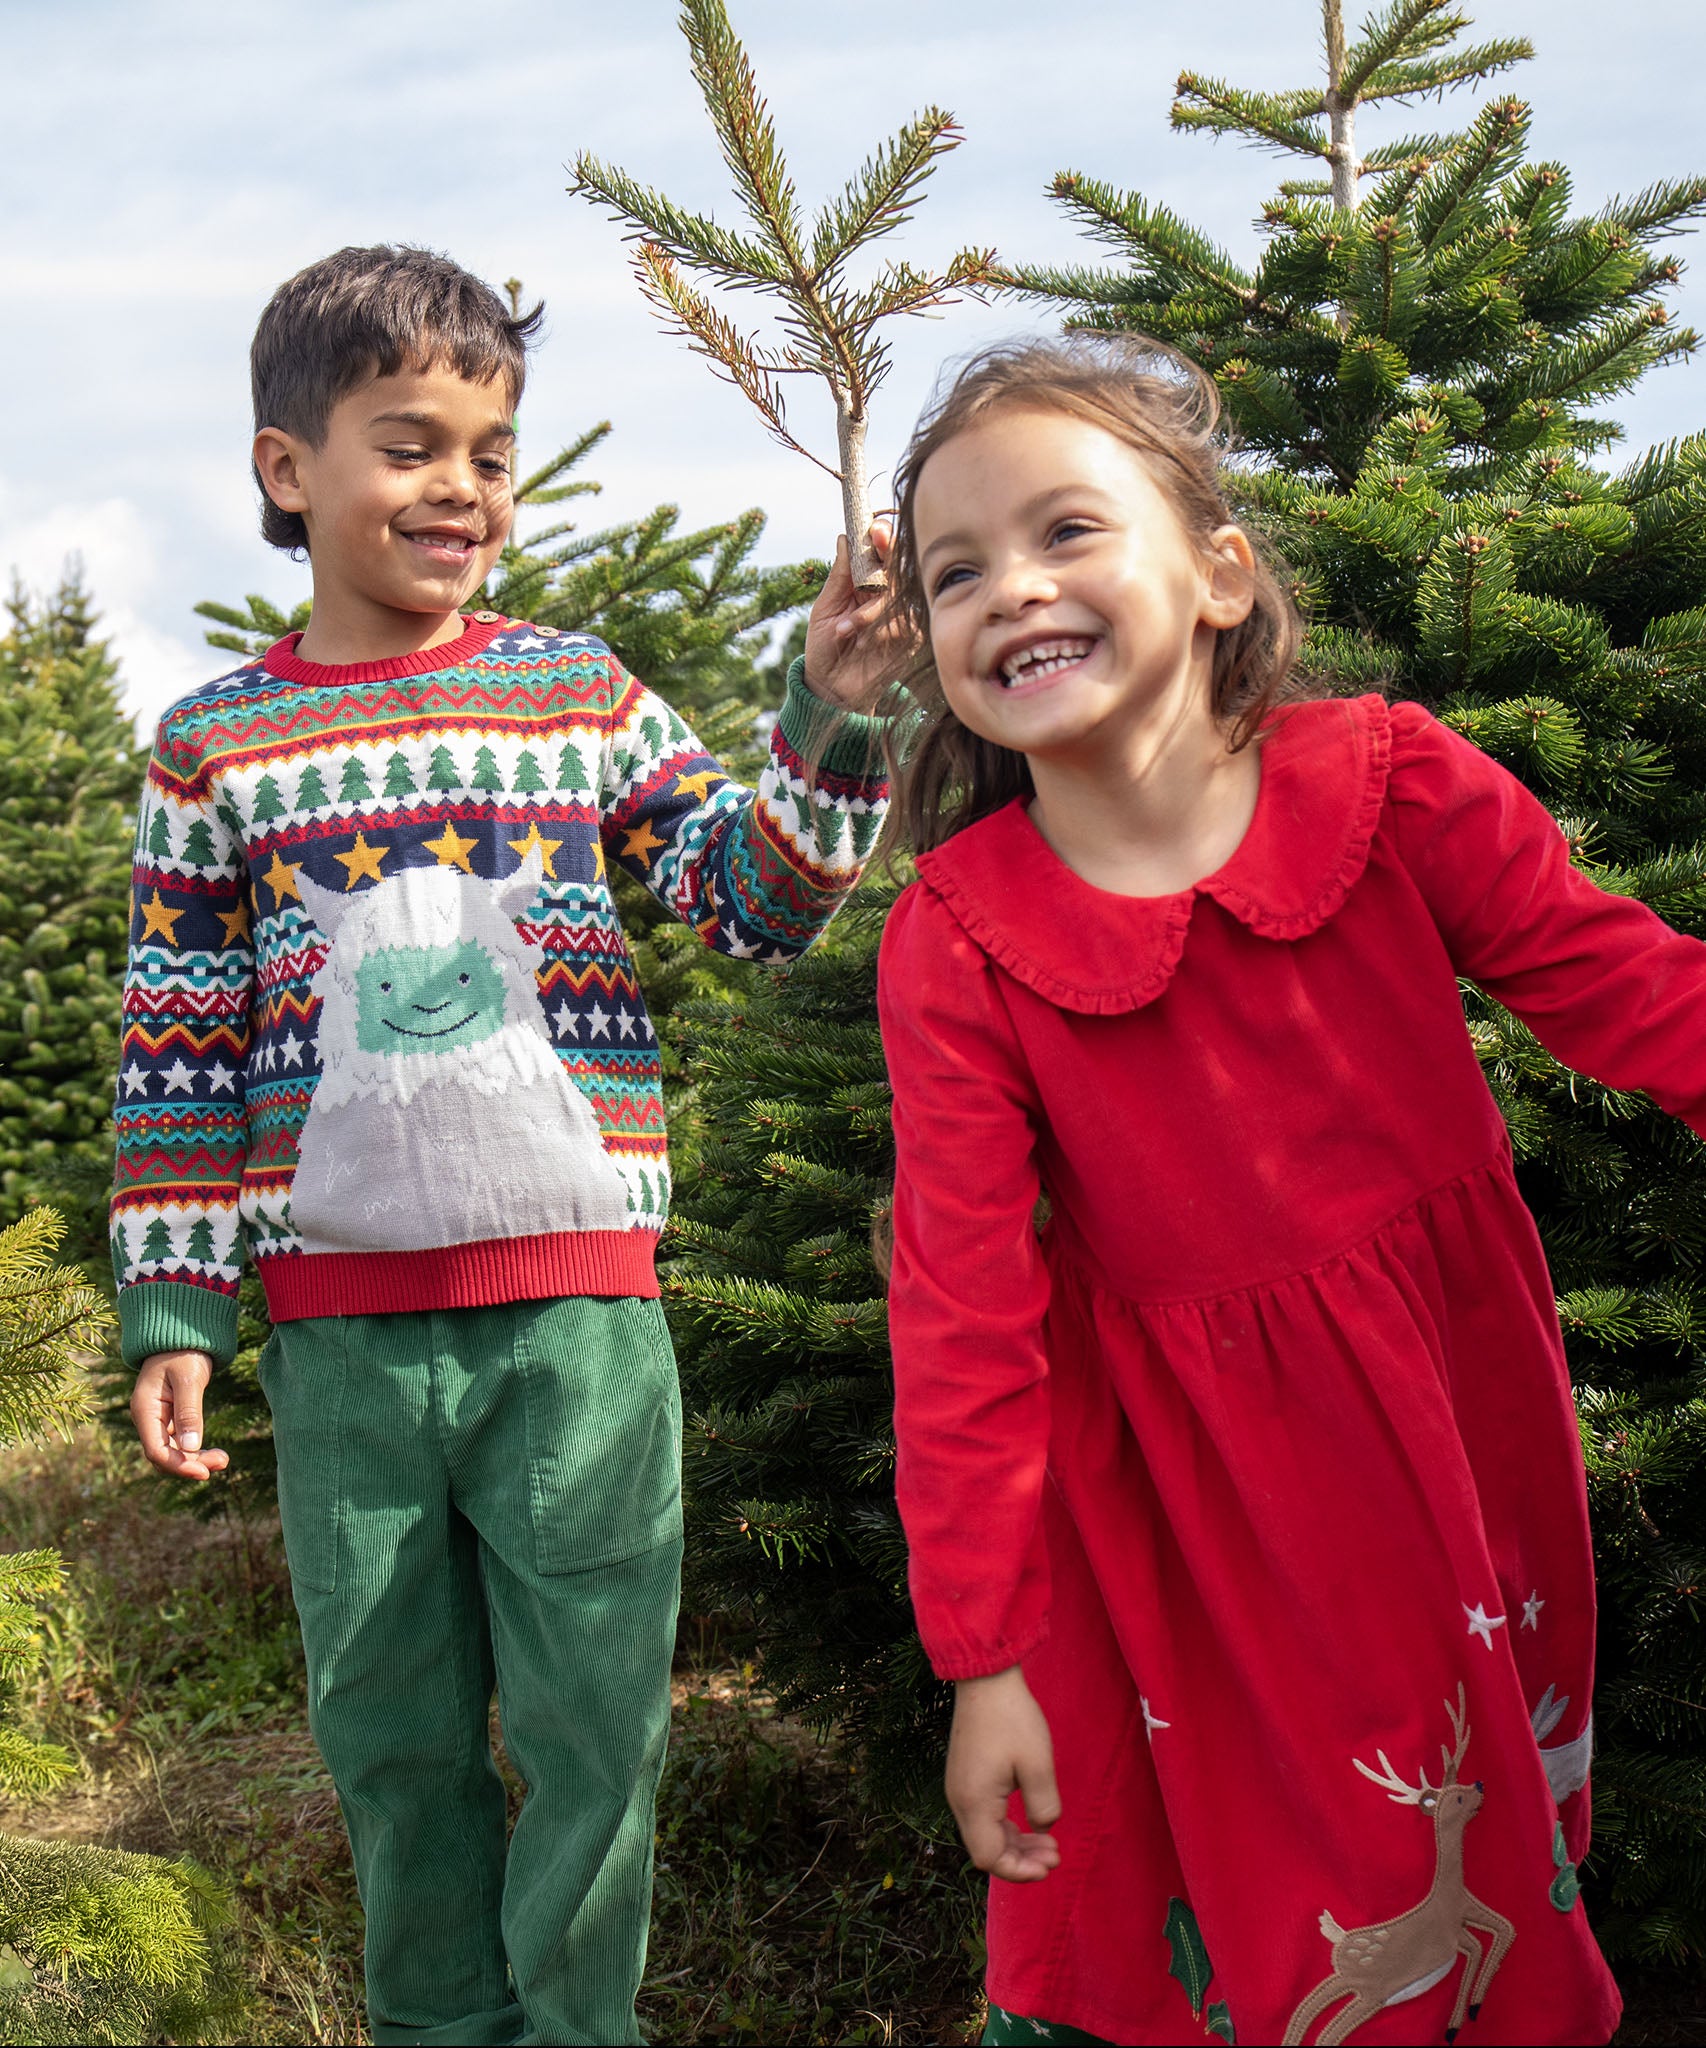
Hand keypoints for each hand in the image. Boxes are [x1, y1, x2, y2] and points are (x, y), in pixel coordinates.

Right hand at [131, 1351, 228, 1481]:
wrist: (182, 1335)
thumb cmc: (184, 1352)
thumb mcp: (189, 1379)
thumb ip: (189, 1412)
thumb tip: (191, 1447)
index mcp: (145, 1410)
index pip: (156, 1450)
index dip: (178, 1466)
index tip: (204, 1473)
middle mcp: (148, 1418)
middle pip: (164, 1455)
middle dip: (191, 1464)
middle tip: (222, 1462)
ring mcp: (158, 1419)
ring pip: (173, 1451)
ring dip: (196, 1459)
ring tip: (223, 1459)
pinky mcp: (170, 1417)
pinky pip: (179, 1442)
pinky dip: (195, 1449)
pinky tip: (214, 1453)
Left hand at [801, 523, 909, 711]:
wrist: (831, 687)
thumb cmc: (825, 646)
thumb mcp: (825, 608)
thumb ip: (840, 575)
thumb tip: (844, 537)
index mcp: (866, 581)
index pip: (881, 551)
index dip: (882, 537)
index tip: (875, 531)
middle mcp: (886, 594)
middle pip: (898, 564)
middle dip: (888, 556)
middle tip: (876, 547)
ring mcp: (901, 614)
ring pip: (897, 594)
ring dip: (870, 610)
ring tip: (846, 630)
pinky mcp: (911, 637)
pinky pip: (902, 622)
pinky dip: (879, 630)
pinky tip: (861, 643)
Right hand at [945, 1665, 1061, 1883]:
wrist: (985, 1679)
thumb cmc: (1012, 1719)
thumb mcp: (1038, 1765)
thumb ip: (1044, 1806)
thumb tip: (1043, 1828)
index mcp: (975, 1802)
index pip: (990, 1858)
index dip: (1020, 1870)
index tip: (1050, 1864)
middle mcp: (960, 1801)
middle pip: (986, 1849)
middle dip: (1021, 1859)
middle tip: (1056, 1854)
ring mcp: (959, 1788)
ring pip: (984, 1833)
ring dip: (1015, 1843)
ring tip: (1048, 1841)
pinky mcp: (964, 1776)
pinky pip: (983, 1815)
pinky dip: (1006, 1825)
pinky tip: (1029, 1820)